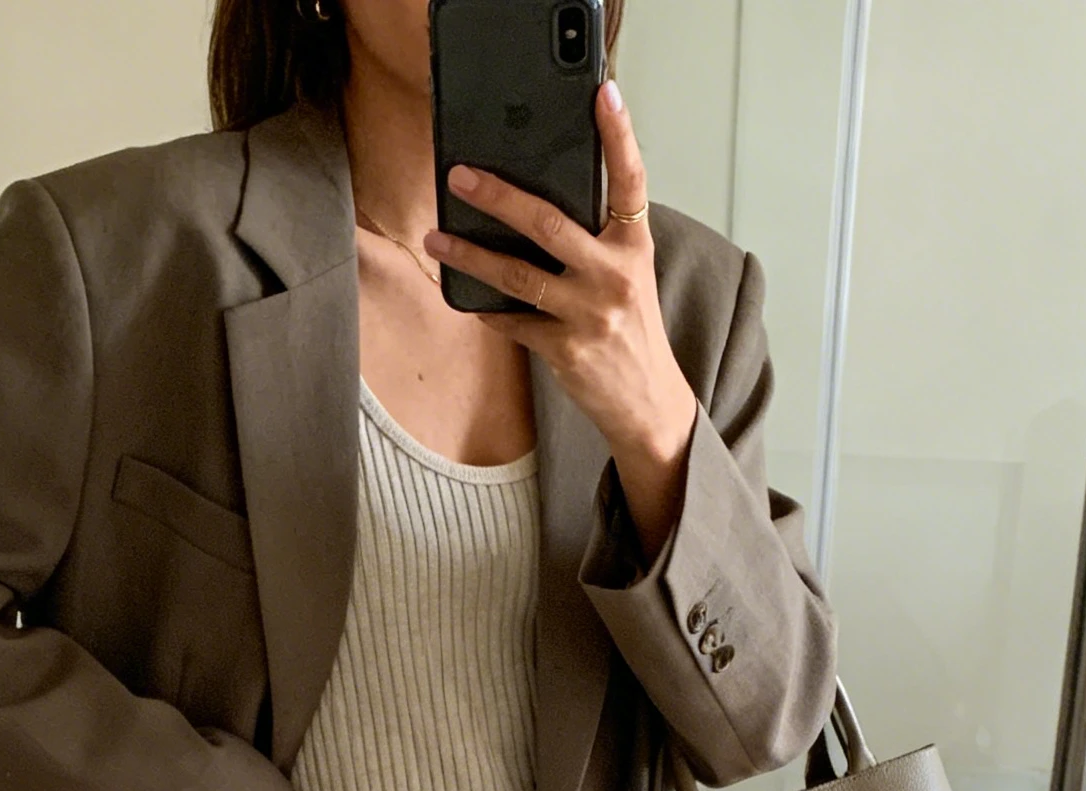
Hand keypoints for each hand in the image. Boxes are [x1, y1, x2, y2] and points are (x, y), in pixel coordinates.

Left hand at [426, 83, 698, 563]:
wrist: (648, 403)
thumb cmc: (631, 332)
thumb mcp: (628, 276)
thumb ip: (596, 240)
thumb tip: (535, 208)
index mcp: (634, 246)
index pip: (630, 180)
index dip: (619, 134)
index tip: (603, 92)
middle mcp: (614, 276)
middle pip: (549, 223)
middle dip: (498, 197)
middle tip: (461, 176)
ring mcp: (589, 315)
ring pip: (518, 275)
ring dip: (470, 255)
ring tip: (437, 236)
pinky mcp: (566, 350)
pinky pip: (513, 322)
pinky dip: (488, 309)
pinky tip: (465, 296)